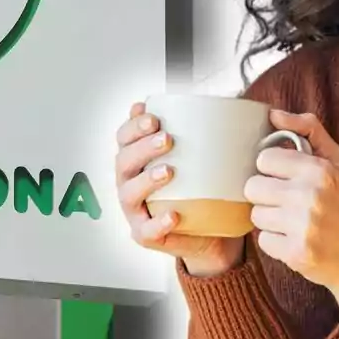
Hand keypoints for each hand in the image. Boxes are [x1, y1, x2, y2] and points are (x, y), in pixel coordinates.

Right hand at [114, 102, 243, 276]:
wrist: (211, 233)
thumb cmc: (200, 189)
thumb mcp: (199, 159)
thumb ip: (198, 135)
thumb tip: (214, 103)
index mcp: (136, 160)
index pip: (124, 137)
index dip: (133, 125)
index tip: (153, 117)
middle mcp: (129, 183)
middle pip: (123, 161)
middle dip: (142, 147)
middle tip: (168, 139)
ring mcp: (135, 211)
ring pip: (129, 194)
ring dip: (146, 180)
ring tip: (168, 171)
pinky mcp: (146, 235)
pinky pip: (147, 231)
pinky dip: (159, 223)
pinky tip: (174, 215)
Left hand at [245, 110, 338, 330]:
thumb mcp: (337, 162)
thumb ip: (308, 130)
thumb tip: (273, 114)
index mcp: (320, 169)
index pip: (264, 159)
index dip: (272, 171)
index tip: (287, 180)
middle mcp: (311, 195)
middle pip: (253, 187)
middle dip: (267, 196)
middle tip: (289, 204)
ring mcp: (303, 225)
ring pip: (255, 215)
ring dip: (271, 221)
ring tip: (294, 223)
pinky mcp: (296, 253)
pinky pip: (263, 241)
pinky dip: (276, 243)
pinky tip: (296, 241)